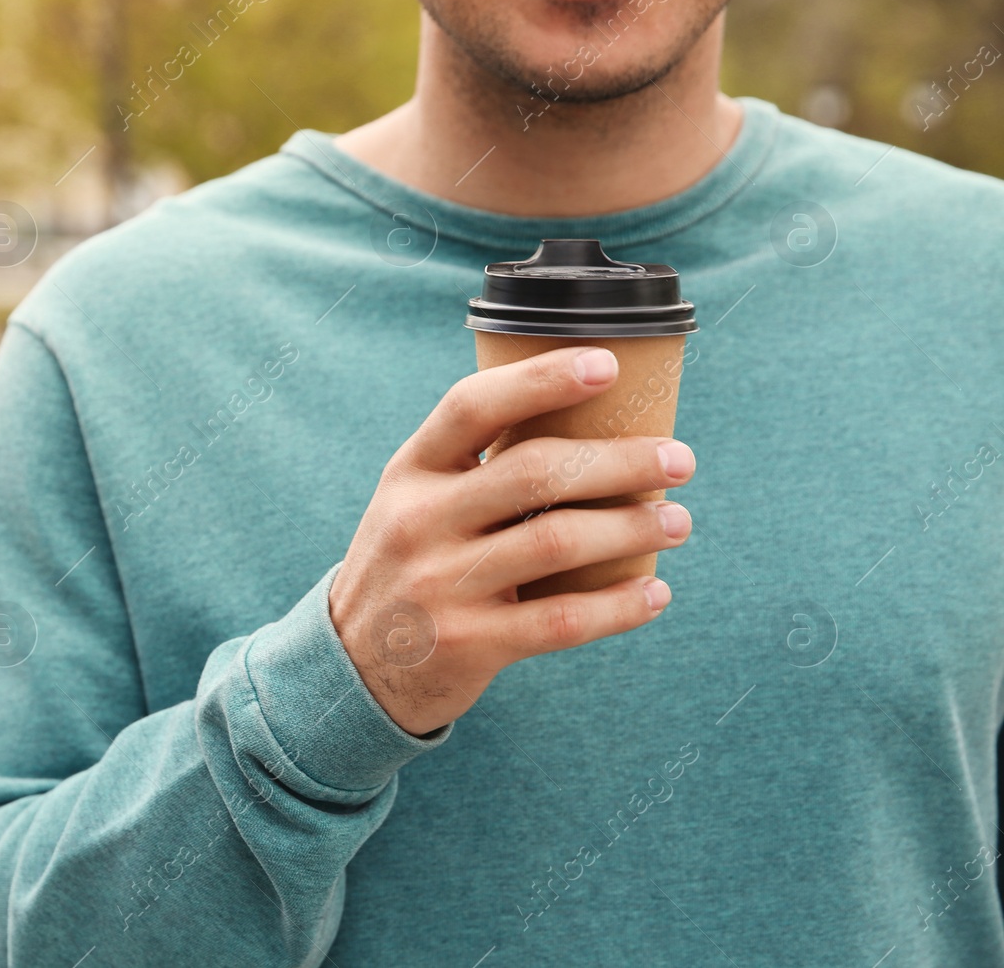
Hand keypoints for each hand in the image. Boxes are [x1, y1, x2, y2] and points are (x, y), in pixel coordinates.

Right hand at [328, 346, 694, 735]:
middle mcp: (421, 521)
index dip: (541, 380)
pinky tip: (653, 593)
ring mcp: (443, 584)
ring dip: (632, 528)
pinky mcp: (470, 643)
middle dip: (622, 462)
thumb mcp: (413, 502)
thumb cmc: (409, 565)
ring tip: (677, 522)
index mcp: (411, 472)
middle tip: (679, 460)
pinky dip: (619, 606)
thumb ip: (475, 469)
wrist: (351, 666)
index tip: (608, 365)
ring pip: (559, 542)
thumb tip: (592, 428)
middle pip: (536, 473)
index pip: (472, 407)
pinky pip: (562, 619)